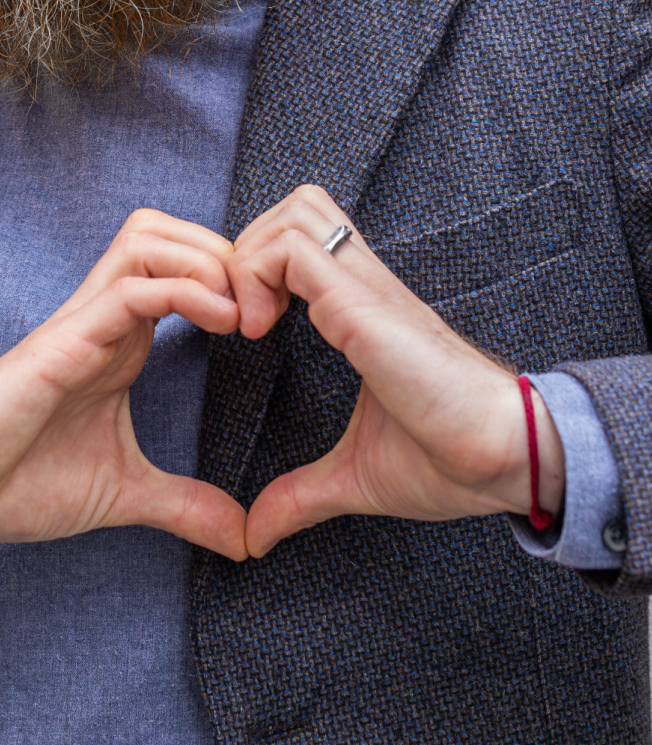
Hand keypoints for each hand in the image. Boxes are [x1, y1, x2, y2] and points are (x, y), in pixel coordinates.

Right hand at [0, 210, 248, 560]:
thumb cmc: (19, 483)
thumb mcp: (125, 494)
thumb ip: (185, 505)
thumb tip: (244, 540)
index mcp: (120, 343)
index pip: (182, 267)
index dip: (236, 279)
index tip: (276, 327)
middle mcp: (101, 320)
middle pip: (167, 231)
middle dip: (228, 254)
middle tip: (266, 311)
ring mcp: (79, 326)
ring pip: (146, 239)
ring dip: (206, 260)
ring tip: (244, 314)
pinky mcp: (59, 345)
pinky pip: (126, 290)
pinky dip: (182, 291)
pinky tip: (221, 323)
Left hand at [228, 186, 565, 557]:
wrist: (508, 460)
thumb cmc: (449, 460)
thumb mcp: (352, 478)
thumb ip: (298, 498)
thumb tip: (255, 537)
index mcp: (362, 311)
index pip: (302, 239)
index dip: (258, 271)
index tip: (241, 333)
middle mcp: (364, 286)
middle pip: (296, 206)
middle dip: (248, 249)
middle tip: (236, 318)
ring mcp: (366, 290)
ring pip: (295, 212)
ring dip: (250, 258)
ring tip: (246, 324)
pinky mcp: (364, 306)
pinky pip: (294, 252)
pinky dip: (256, 277)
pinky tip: (256, 333)